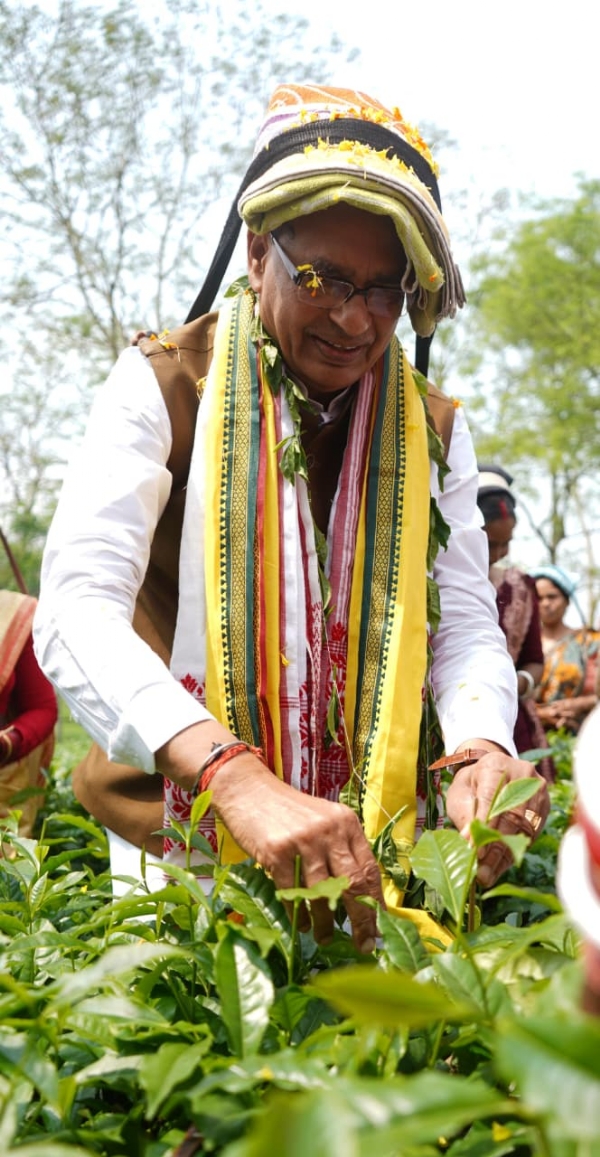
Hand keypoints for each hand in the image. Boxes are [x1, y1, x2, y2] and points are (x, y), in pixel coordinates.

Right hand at [211, 755, 383, 953]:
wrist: (248, 789)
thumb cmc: (287, 810)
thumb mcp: (323, 820)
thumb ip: (341, 848)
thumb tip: (358, 894)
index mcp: (347, 823)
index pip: (370, 869)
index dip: (377, 903)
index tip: (378, 929)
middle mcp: (330, 831)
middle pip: (354, 884)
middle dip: (362, 920)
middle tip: (364, 945)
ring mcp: (304, 841)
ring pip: (323, 894)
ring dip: (325, 924)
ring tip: (324, 938)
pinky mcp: (277, 852)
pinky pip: (293, 894)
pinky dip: (298, 915)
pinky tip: (301, 926)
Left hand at [445, 749, 549, 887]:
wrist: (494, 775)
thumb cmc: (472, 787)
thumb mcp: (460, 795)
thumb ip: (464, 815)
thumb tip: (469, 842)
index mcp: (496, 766)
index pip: (492, 798)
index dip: (485, 827)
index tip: (476, 852)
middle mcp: (522, 774)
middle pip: (511, 816)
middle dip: (495, 848)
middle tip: (481, 874)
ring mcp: (538, 790)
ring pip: (524, 828)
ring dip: (506, 855)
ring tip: (489, 876)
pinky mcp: (545, 806)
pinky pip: (532, 834)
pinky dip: (515, 853)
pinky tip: (501, 867)